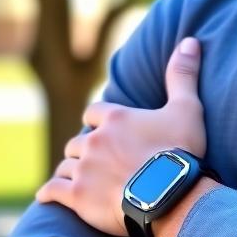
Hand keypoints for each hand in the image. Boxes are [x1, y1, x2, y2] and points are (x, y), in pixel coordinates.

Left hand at [35, 37, 206, 236]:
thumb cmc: (179, 151)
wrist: (170, 195)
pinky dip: (49, 192)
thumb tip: (190, 40)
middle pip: (78, 141)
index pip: (94, 112)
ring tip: (82, 179)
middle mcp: (95, 140)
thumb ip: (183, 75)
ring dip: (72, 170)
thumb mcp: (187, 108)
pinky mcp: (77, 196)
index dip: (98, 121)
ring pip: (65, 165)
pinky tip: (47, 196)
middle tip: (97, 159)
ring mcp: (83, 169)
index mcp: (116, 117)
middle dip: (85, 149)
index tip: (104, 128)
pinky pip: (53, 190)